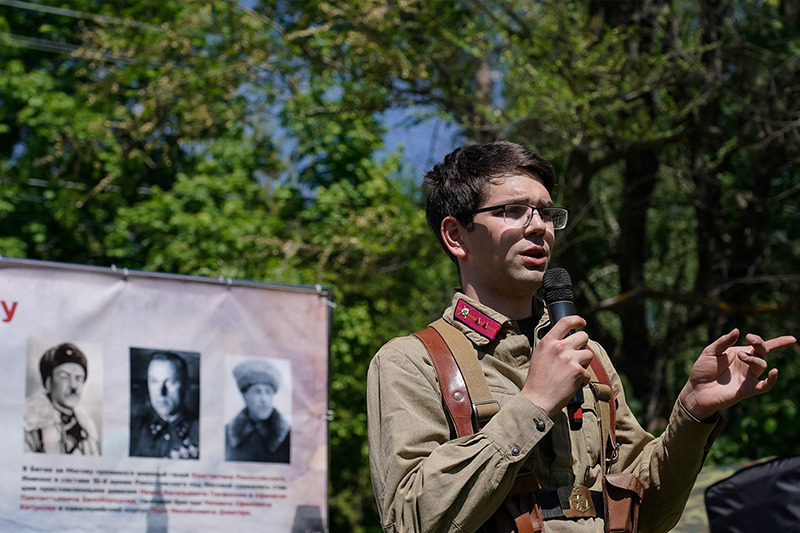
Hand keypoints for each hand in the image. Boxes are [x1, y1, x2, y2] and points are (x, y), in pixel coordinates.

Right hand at [522, 315, 593, 415]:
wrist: (537, 399)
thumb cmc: (537, 381)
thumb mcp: (539, 356)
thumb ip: (552, 346)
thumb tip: (567, 341)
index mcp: (547, 342)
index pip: (565, 322)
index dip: (577, 320)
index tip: (582, 322)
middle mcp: (559, 347)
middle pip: (583, 336)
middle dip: (583, 346)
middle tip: (577, 356)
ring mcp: (569, 358)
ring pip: (588, 354)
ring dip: (584, 364)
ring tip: (573, 373)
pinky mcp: (578, 371)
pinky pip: (588, 373)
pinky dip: (583, 380)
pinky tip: (572, 384)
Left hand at [679, 329, 795, 420]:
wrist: (696, 389)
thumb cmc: (703, 370)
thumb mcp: (710, 352)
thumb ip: (723, 342)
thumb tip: (738, 330)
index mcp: (740, 353)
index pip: (761, 346)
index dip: (779, 342)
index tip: (792, 339)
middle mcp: (747, 364)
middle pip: (763, 352)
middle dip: (760, 343)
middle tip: (750, 338)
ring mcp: (748, 377)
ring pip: (762, 365)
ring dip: (754, 358)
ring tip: (740, 356)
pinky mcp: (747, 389)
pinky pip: (765, 385)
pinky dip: (771, 380)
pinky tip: (774, 372)